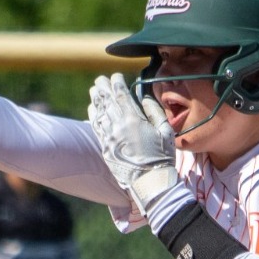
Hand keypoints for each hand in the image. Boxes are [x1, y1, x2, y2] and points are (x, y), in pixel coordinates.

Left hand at [88, 73, 180, 214]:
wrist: (150, 182)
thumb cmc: (163, 157)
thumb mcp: (165, 131)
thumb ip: (154, 111)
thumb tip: (144, 97)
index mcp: (134, 120)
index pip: (121, 95)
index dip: (116, 83)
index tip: (116, 76)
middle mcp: (118, 126)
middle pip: (106, 101)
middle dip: (103, 88)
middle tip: (100, 79)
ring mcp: (110, 137)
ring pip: (99, 113)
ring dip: (96, 99)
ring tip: (94, 90)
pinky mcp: (106, 148)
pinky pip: (96, 127)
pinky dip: (93, 116)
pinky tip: (92, 109)